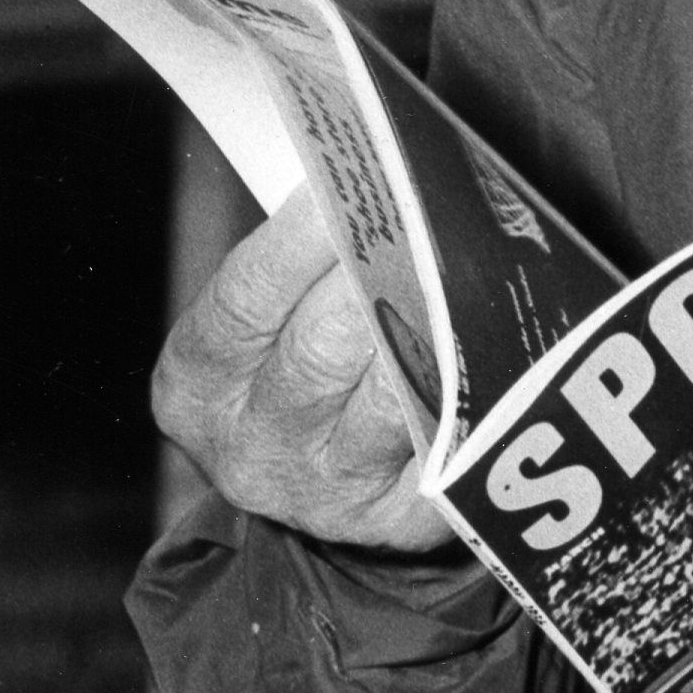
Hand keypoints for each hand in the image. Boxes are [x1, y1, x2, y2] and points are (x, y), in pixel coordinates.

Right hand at [151, 186, 451, 552]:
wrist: (329, 493)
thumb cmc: (300, 371)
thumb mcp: (264, 326)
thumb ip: (294, 260)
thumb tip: (361, 172)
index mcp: (197, 386)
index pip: (244, 299)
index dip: (297, 238)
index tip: (346, 180)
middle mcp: (250, 449)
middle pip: (322, 347)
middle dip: (382, 272)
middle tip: (428, 213)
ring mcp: (327, 494)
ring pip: (394, 392)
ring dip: (437, 323)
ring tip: (470, 262)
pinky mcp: (402, 519)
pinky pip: (449, 438)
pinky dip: (474, 383)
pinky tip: (495, 336)